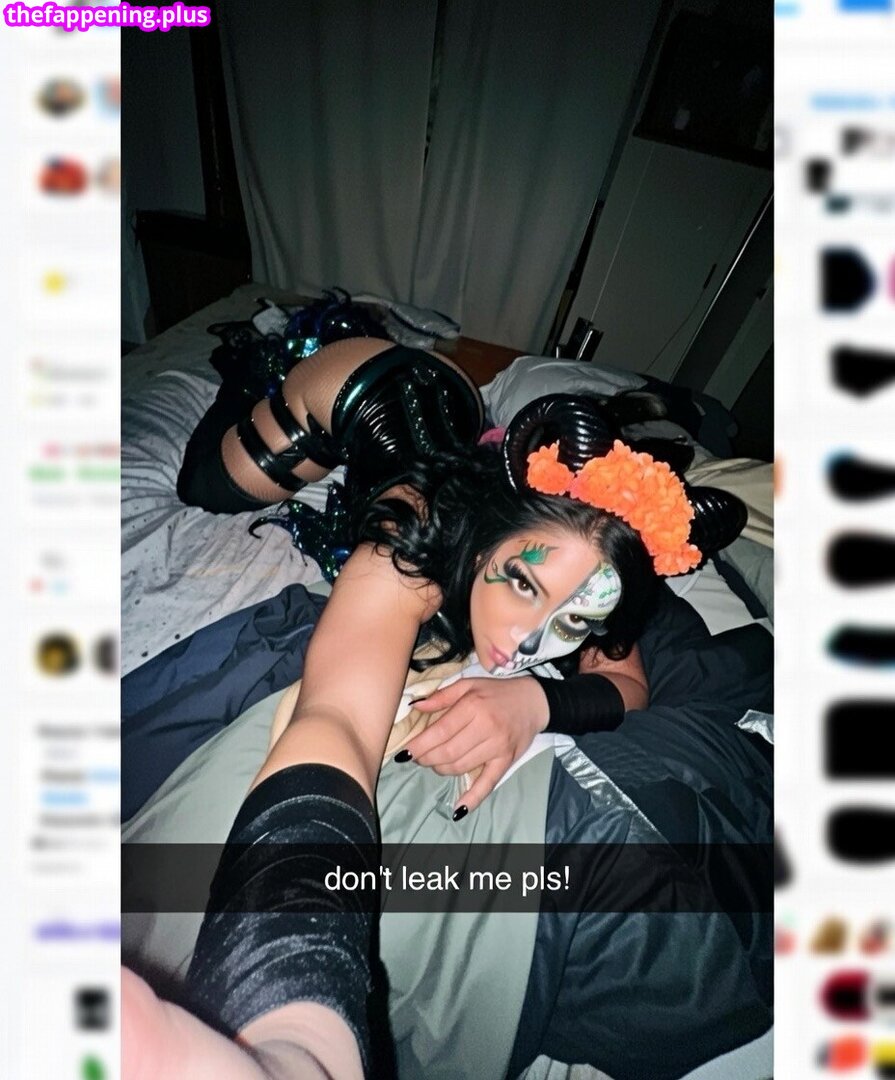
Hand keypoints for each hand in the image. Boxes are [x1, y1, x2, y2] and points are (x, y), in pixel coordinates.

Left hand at [401, 677, 549, 814]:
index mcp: (473, 706)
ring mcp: (497, 747)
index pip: (441, 732)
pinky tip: (459, 808)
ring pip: (461, 767)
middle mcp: (486, 727)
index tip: (406, 753)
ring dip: (442, 770)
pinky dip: (473, 797)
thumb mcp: (468, 685)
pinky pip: (488, 783)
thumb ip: (442, 696)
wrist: (533, 701)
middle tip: (419, 758)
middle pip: (448, 752)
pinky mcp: (506, 761)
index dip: (420, 745)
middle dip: (427, 759)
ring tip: (434, 764)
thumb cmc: (496, 692)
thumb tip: (415, 706)